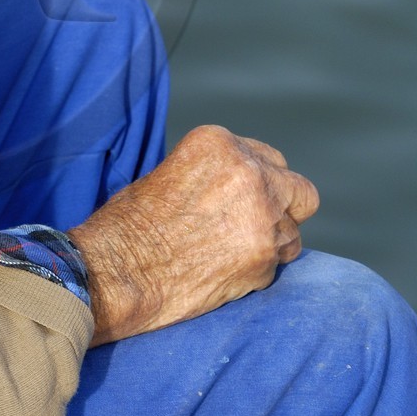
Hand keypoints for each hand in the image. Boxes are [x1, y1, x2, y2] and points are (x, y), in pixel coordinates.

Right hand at [68, 125, 320, 344]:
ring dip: (271, 244)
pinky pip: (276, 265)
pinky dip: (258, 270)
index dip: (260, 181)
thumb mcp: (170, 173)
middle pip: (300, 192)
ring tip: (230, 254)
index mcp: (220, 144)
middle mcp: (250, 173)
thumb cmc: (129, 223)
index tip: (243, 199)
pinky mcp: (264, 259)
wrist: (117, 269)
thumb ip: (215, 175)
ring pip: (292, 234)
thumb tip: (239, 192)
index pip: (269, 158)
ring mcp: (262, 218)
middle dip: (285, 208)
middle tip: (257, 225)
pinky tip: (224, 271)